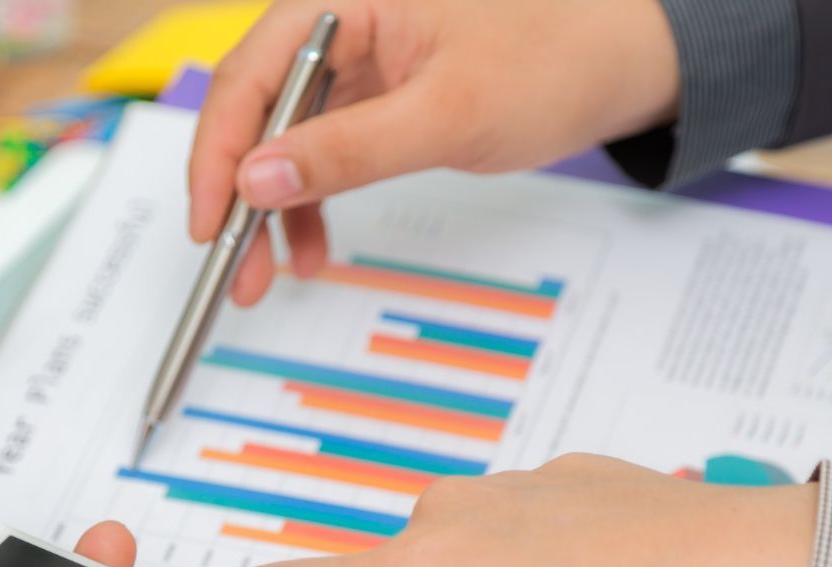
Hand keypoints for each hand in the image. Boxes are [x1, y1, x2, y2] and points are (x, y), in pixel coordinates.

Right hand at [191, 0, 680, 303]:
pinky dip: (311, 201)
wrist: (623, 58)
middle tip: (231, 269)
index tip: (208, 224)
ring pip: (282, 139)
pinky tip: (310, 248)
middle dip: (237, 195)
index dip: (217, 155)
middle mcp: (339, 22)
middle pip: (253, 110)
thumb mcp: (446, 116)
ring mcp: (354, 60)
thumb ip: (347, 150)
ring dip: (270, 210)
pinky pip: (320, 150)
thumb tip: (256, 181)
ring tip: (267, 276)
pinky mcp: (374, 94)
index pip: (247, 77)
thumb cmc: (553, 60)